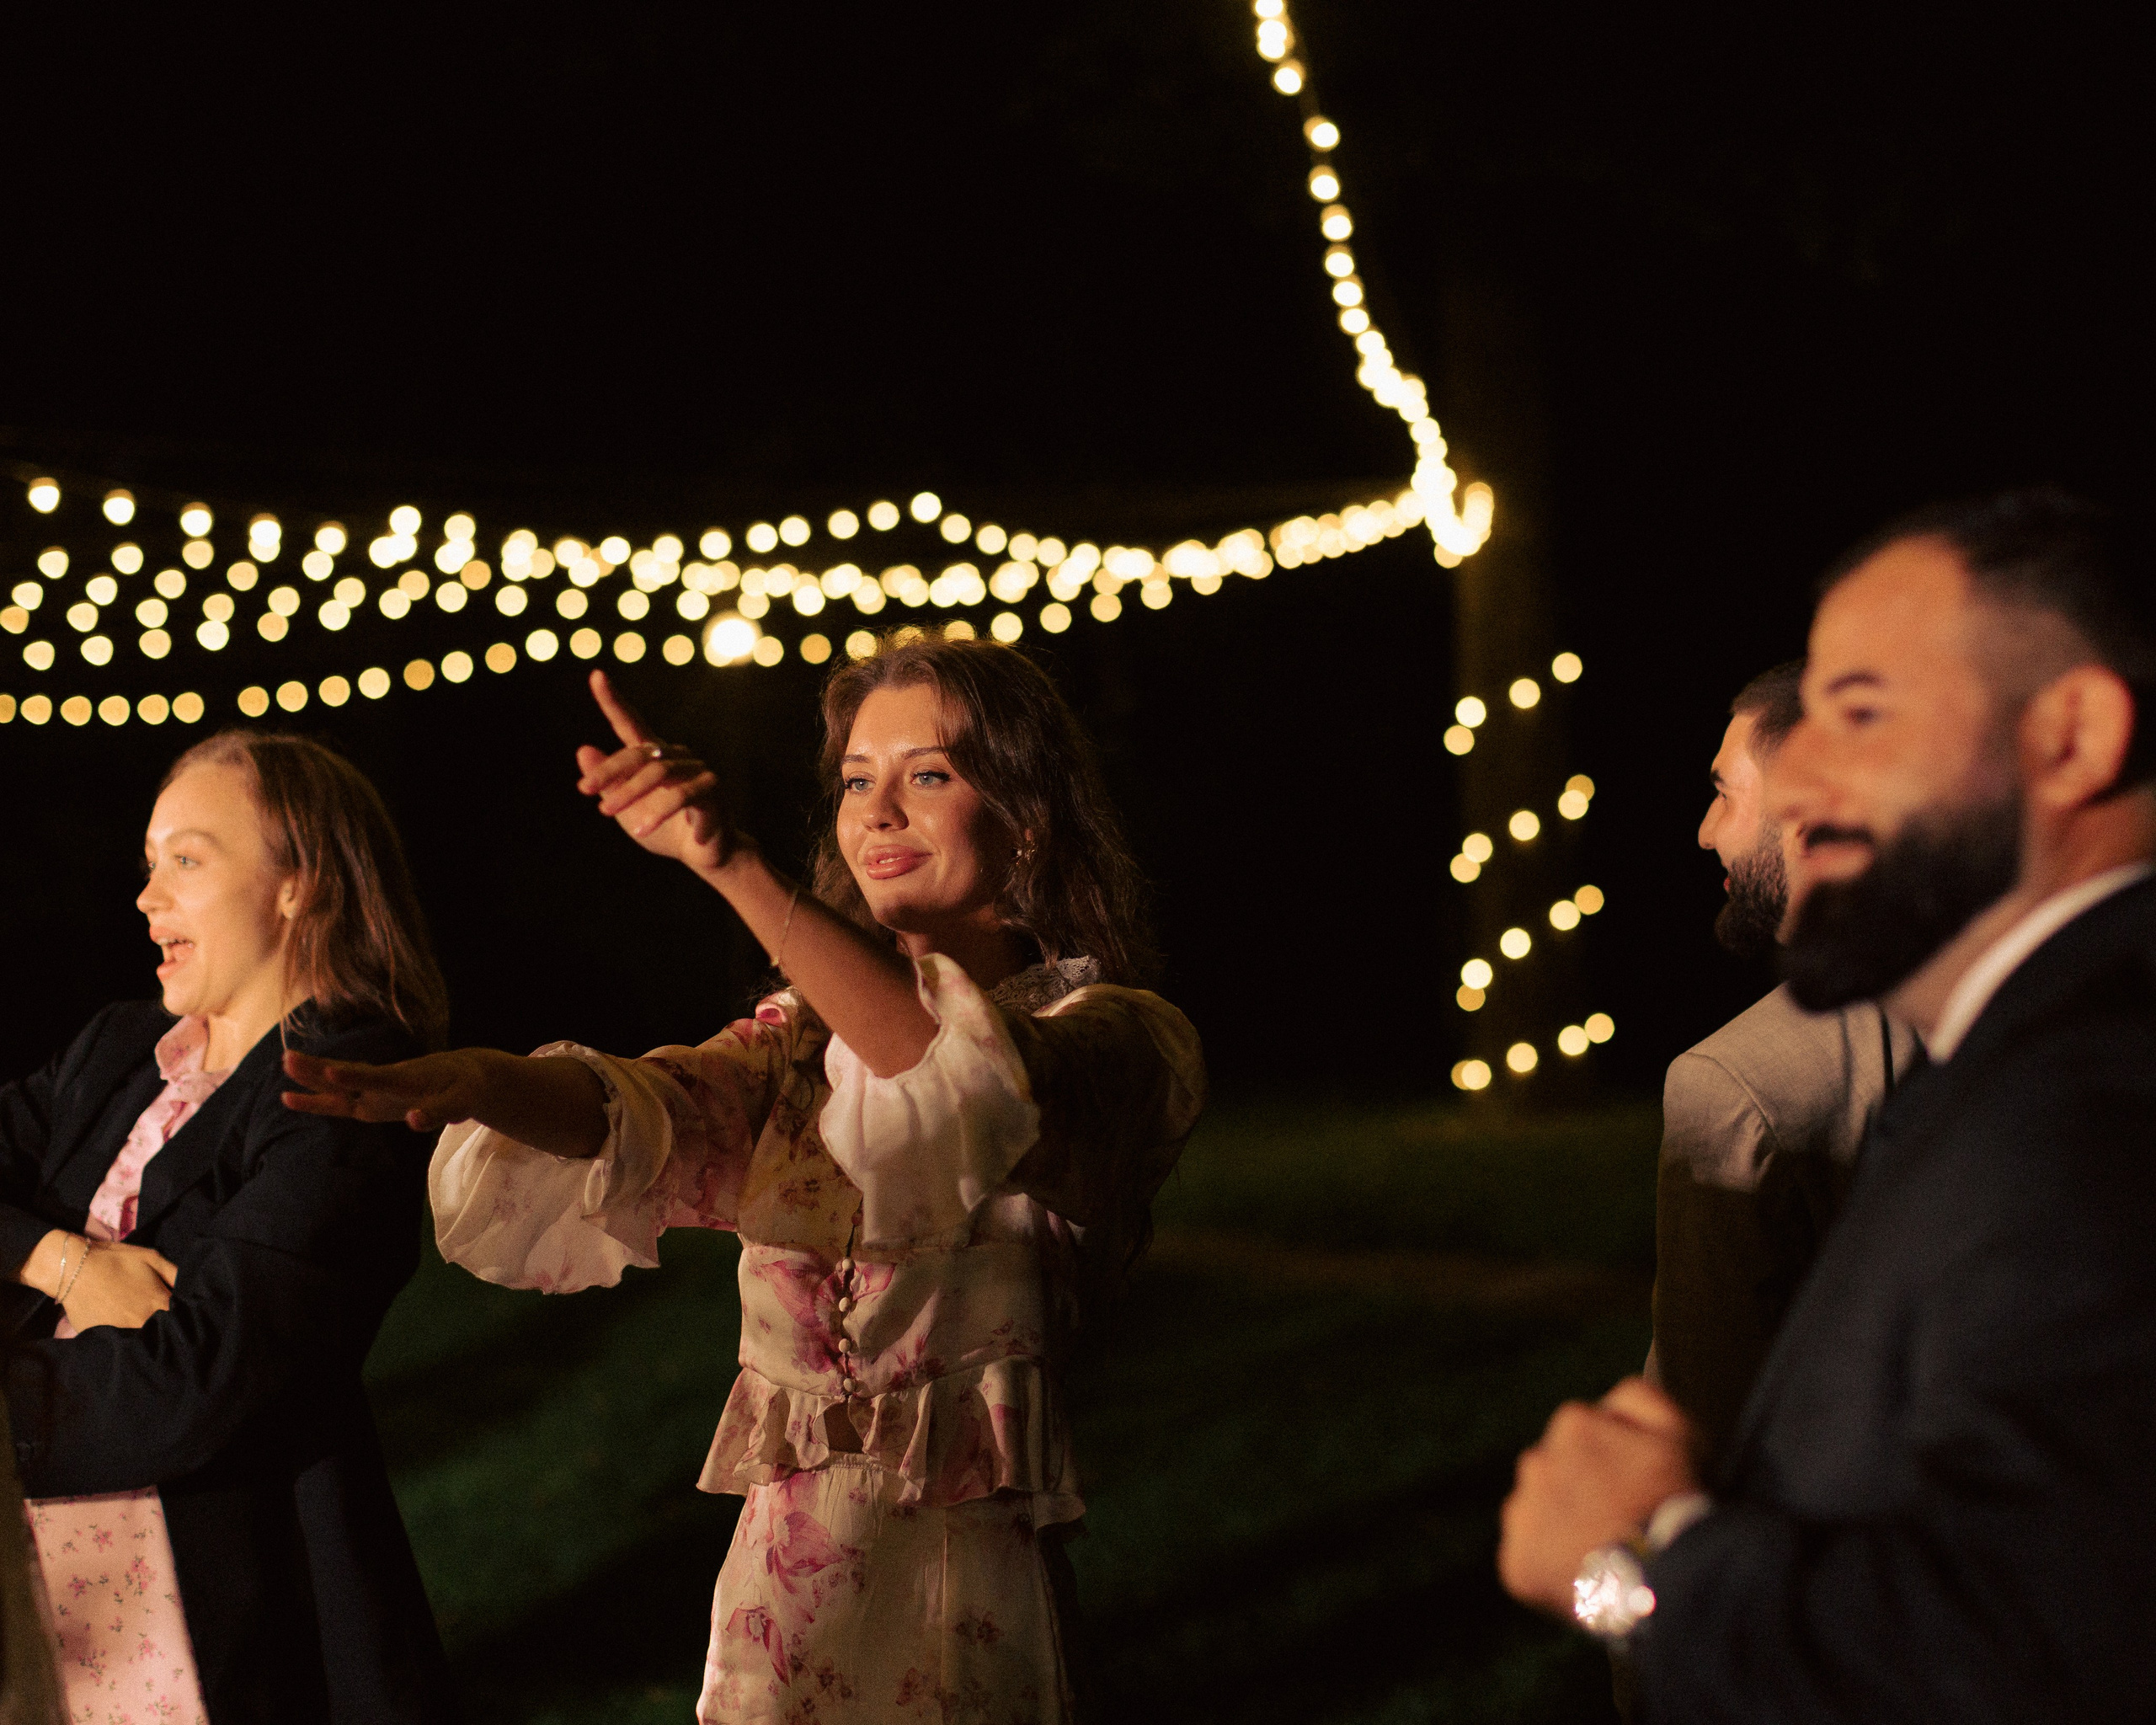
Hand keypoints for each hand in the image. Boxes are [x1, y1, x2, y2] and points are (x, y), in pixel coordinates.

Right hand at [63, 1240, 178, 1331]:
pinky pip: (118, 1342)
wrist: (74, 1269)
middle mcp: (144, 1322)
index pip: (181, 1317)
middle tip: (158, 1320)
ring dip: (144, 1336)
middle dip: (163, 1327)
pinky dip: (121, 1339)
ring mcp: (123, 1333)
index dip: (181, 1315)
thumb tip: (188, 1289)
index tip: (178, 1313)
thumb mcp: (152, 1258)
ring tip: (138, 1327)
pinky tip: (118, 1329)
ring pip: (141, 1340)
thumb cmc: (116, 1260)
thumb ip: (175, 1274)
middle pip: (162, 1331)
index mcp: (159, 1303)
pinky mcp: (103, 1338)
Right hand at [281, 1047, 499, 1131]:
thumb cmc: (466, 1088)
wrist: (467, 1075)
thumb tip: (412, 1121)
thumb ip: (438, 1112)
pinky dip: (317, 1099)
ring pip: (339, 1084)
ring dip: (313, 1076)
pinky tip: (290, 1097)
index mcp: (408, 1079)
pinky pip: (340, 1101)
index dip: (355, 1077)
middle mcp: (386, 1082)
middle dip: (319, 1069)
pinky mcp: (371, 1101)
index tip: (331, 1071)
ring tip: (284, 1063)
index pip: (377, 1078)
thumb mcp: (461, 1101)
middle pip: (348, 1075)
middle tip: (289, 1059)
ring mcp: (376, 1091)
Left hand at [575, 669, 744, 873]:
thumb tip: (583, 749)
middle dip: (608, 770)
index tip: (596, 675)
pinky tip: (643, 830)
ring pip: (658, 772)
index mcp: (656, 756)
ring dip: (628, 793)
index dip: (613, 700)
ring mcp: (698, 770)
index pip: (631, 724)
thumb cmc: (666, 830)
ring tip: (607, 812)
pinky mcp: (713, 791)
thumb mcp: (628, 810)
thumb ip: (608, 783)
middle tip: (584, 790)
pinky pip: (682, 796)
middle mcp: (678, 756)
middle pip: (639, 752)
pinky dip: (658, 813)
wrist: (705, 855)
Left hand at [1498, 1376, 1700, 1615]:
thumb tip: (1609, 1401)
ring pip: (1542, 1513)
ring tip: (1604, 1551)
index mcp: (1573, 1424)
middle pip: (1558, 1473)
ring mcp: (1522, 1513)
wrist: (1662, 1580)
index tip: (1634, 1487)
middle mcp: (1535, 1461)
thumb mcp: (1676, 1432)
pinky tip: (1587, 1575)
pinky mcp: (1515, 1560)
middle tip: (1619, 1521)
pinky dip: (1552, 1566)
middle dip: (1583, 1491)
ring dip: (1565, 1526)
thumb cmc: (1673, 1504)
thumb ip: (1639, 1398)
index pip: (1585, 1436)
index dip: (1613, 1463)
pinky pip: (1531, 1557)